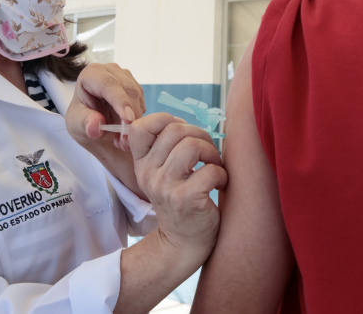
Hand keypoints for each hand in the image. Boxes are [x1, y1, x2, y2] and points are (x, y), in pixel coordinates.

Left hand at [65, 63, 145, 150]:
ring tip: (123, 140)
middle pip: (127, 90)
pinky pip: (142, 104)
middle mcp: (110, 71)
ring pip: (137, 97)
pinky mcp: (135, 88)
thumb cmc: (82, 119)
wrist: (93, 123)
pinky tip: (128, 131)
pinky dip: (138, 120)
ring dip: (135, 120)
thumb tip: (95, 125)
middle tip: (126, 140)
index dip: (120, 101)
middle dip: (130, 116)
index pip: (108, 84)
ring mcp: (125, 77)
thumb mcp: (77, 124)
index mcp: (91, 73)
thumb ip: (85, 123)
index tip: (128, 120)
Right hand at [128, 113, 228, 262]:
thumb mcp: (160, 174)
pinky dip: (222, 174)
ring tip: (214, 166)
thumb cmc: (179, 200)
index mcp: (141, 164)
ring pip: (192, 145)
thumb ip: (163, 148)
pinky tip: (219, 184)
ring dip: (211, 152)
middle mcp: (149, 174)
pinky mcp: (186, 199)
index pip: (140, 127)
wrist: (182, 243)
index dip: (165, 120)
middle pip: (175, 130)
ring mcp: (166, 186)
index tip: (183, 135)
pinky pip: (210, 170)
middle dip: (200, 135)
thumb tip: (179, 121)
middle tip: (207, 153)